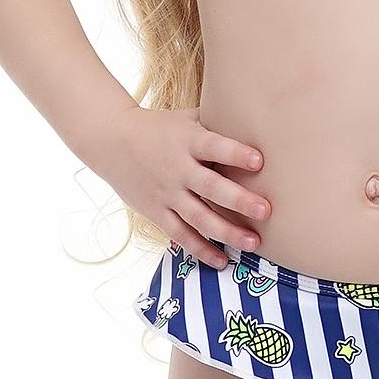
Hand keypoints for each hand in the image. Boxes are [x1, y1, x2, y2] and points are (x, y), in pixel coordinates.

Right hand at [91, 104, 270, 268]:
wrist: (112, 141)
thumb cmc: (160, 127)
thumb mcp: (187, 118)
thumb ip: (217, 122)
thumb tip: (255, 119)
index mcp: (188, 141)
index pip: (214, 147)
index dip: (236, 154)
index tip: (259, 161)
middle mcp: (178, 168)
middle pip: (211, 187)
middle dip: (239, 200)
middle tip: (265, 211)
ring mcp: (166, 193)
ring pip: (199, 217)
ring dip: (227, 232)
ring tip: (253, 243)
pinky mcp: (156, 212)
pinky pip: (180, 235)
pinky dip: (201, 250)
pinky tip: (223, 261)